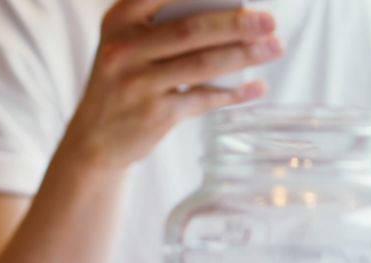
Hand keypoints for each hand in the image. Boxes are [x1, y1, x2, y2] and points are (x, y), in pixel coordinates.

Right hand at [58, 0, 282, 171]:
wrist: (95, 138)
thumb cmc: (126, 81)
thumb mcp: (130, 44)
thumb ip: (166, 26)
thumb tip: (232, 16)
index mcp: (120, 19)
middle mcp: (124, 48)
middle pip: (191, 29)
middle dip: (236, 23)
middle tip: (270, 20)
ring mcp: (137, 82)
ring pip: (202, 64)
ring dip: (245, 55)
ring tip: (275, 48)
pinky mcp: (155, 114)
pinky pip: (204, 98)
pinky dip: (235, 93)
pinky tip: (258, 86)